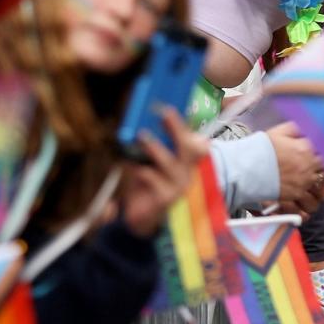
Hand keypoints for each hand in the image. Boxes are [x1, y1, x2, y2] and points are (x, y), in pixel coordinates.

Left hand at [120, 108, 208, 237]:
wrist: (144, 216)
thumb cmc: (149, 181)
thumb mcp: (153, 159)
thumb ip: (154, 141)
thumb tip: (143, 114)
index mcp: (187, 160)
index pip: (193, 137)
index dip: (183, 124)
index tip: (168, 108)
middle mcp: (187, 171)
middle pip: (189, 148)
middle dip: (176, 129)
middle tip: (163, 113)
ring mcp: (178, 185)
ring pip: (170, 163)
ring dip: (155, 147)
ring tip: (142, 136)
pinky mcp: (165, 198)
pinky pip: (152, 178)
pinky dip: (140, 168)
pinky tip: (130, 162)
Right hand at [265, 122, 323, 213]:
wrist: (245, 165)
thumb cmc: (260, 148)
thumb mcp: (279, 132)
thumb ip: (297, 130)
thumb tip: (307, 129)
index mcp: (307, 149)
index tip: (322, 159)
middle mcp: (308, 168)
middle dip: (323, 176)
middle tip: (316, 175)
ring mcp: (302, 185)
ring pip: (319, 196)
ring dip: (316, 195)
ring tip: (311, 192)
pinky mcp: (293, 198)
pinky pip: (305, 209)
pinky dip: (304, 211)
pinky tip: (302, 208)